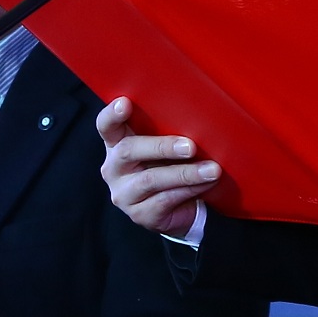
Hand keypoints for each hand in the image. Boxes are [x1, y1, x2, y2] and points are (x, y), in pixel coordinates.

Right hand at [97, 96, 212, 235]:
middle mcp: (113, 168)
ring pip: (151, 179)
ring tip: (211, 169)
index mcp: (116, 143)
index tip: (125, 102)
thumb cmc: (170, 165)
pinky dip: (189, 189)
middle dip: (162, 147)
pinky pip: (165, 199)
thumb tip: (198, 114)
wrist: (180, 206)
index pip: (106, 126)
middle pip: (128, 151)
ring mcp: (124, 193)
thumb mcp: (165, 145)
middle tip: (190, 146)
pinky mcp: (139, 214)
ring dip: (185, 173)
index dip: (112, 115)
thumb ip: (167, 130)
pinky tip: (206, 183)